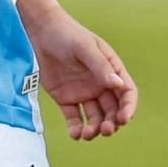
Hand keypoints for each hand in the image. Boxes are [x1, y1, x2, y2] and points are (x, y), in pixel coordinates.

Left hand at [33, 13, 137, 140]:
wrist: (39, 32)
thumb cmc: (66, 34)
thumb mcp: (85, 48)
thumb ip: (100, 66)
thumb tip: (119, 85)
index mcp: (111, 69)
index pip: (126, 92)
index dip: (128, 107)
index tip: (123, 119)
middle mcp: (100, 83)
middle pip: (112, 109)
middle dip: (112, 122)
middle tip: (105, 130)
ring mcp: (83, 92)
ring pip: (95, 117)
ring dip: (94, 128)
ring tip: (87, 134)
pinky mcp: (66, 99)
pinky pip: (74, 118)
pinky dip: (76, 128)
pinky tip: (75, 134)